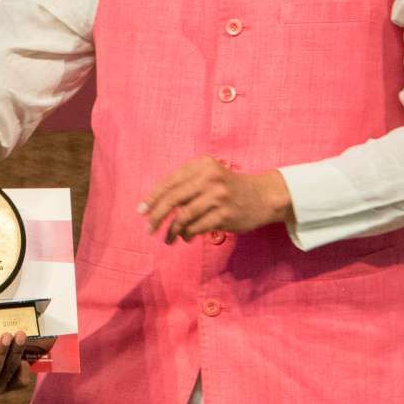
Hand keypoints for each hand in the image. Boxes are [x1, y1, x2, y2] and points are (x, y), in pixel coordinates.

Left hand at [139, 156, 292, 242]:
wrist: (263, 196)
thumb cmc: (228, 187)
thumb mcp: (208, 175)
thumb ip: (185, 183)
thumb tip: (154, 204)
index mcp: (201, 165)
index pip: (169, 182)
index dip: (152, 198)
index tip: (141, 211)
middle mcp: (209, 178)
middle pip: (173, 199)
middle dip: (157, 216)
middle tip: (148, 229)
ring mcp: (218, 196)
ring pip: (184, 216)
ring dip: (172, 230)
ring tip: (167, 238)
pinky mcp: (225, 214)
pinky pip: (197, 227)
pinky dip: (187, 234)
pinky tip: (185, 237)